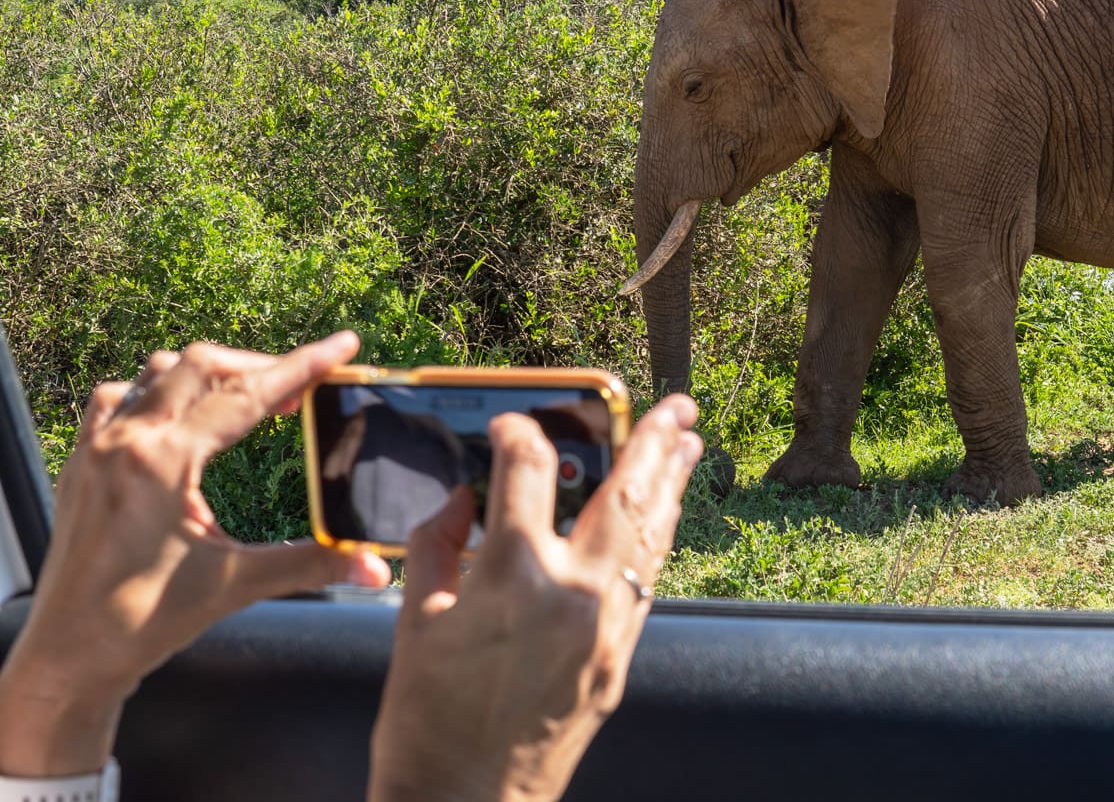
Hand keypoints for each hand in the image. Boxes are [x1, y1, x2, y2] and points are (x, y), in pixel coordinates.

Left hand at [0, 332, 389, 776]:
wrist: (70, 657)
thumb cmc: (143, 623)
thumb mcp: (238, 584)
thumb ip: (313, 564)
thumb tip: (378, 569)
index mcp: (163, 462)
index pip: (246, 394)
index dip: (302, 365)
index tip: (341, 343)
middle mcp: (125, 442)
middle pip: (202, 364)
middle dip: (258, 365)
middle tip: (300, 387)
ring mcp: (96, 448)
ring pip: (157, 372)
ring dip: (207, 372)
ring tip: (246, 395)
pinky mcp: (80, 462)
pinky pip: (117, 397)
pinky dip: (156, 389)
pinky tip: (178, 411)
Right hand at [368, 395, 702, 801]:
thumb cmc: (425, 721)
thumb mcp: (414, 621)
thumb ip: (439, 546)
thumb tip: (464, 501)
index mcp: (512, 576)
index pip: (527, 471)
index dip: (518, 435)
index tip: (510, 427)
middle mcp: (571, 592)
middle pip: (624, 492)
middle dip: (651, 440)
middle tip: (674, 404)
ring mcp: (604, 628)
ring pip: (651, 536)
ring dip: (672, 484)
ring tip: (688, 443)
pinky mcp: (617, 658)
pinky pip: (645, 580)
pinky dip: (655, 539)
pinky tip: (660, 516)